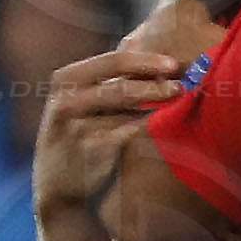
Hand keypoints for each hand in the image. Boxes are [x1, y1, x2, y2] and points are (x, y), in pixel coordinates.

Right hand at [35, 46, 185, 210]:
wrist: (57, 180)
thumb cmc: (81, 132)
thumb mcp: (84, 101)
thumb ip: (112, 82)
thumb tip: (162, 64)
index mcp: (66, 80)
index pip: (112, 61)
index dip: (147, 60)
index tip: (174, 63)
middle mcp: (66, 100)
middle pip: (119, 84)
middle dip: (155, 81)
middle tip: (183, 81)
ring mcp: (76, 125)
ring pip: (126, 108)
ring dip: (158, 100)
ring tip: (180, 96)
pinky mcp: (91, 149)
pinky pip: (129, 132)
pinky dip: (150, 124)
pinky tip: (166, 122)